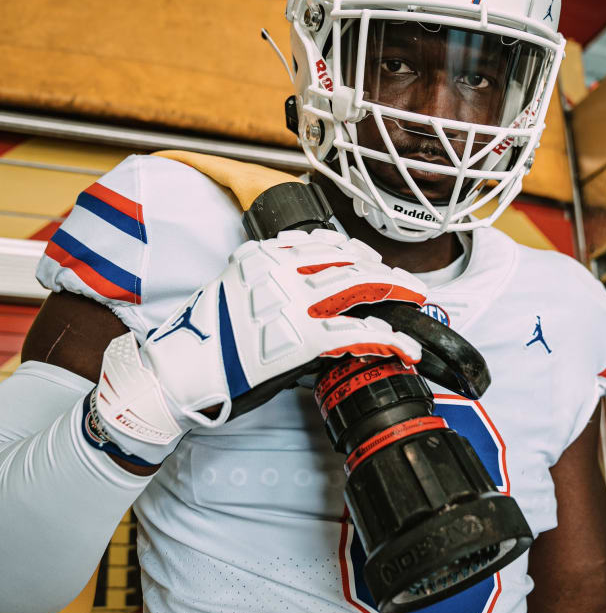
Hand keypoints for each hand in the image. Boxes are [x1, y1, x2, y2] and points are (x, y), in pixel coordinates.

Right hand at [84, 229, 425, 464]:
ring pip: (358, 288)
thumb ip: (272, 277)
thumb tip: (309, 283)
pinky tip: (402, 346)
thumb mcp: (235, 287)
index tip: (374, 259)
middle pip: (349, 261)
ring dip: (395, 294)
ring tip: (418, 301)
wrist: (180, 370)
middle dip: (386, 271)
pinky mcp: (301, 339)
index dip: (359, 251)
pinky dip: (385, 339)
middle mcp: (280, 271)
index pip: (324, 242)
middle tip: (409, 282)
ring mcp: (292, 303)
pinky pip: (354, 334)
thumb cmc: (206, 335)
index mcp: (263, 254)